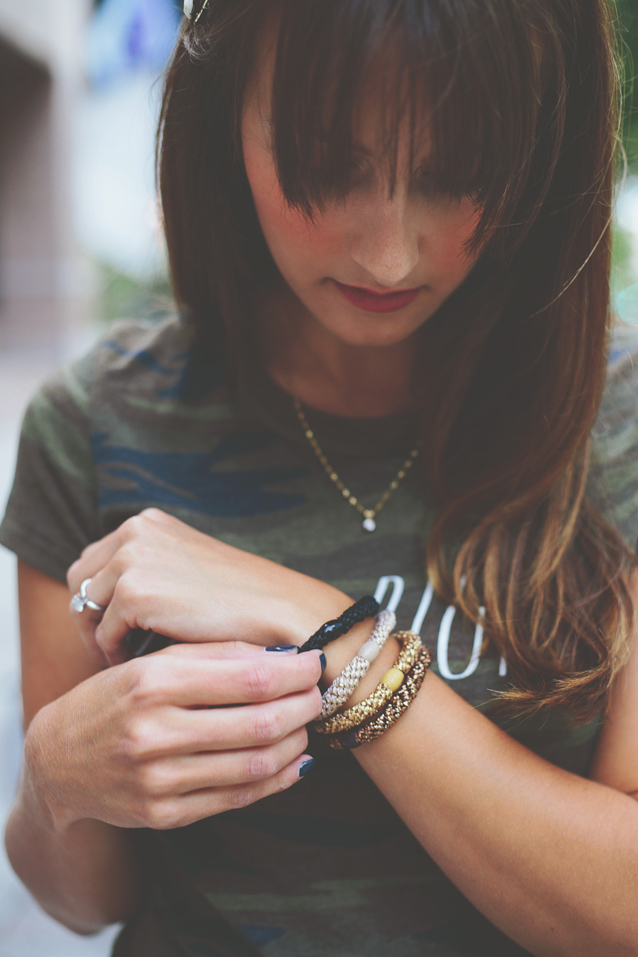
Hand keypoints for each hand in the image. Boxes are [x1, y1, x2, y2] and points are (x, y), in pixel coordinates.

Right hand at [25, 641, 321, 832]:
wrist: (57, 759)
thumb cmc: (114, 698)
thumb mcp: (150, 662)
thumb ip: (212, 654)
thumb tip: (280, 653)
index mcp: (152, 681)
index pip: (247, 678)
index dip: (294, 671)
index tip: (315, 661)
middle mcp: (153, 732)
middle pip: (258, 722)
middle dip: (303, 706)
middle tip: (319, 694)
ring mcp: (157, 779)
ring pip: (253, 762)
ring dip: (294, 742)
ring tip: (306, 724)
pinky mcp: (162, 814)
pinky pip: (236, 797)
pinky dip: (275, 779)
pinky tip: (293, 761)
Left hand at [67, 508, 348, 664]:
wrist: (280, 612)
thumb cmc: (241, 601)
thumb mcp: (189, 569)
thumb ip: (153, 571)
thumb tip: (108, 602)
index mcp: (149, 522)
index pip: (95, 560)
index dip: (98, 599)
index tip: (112, 631)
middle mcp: (135, 530)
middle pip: (81, 580)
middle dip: (91, 617)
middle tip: (111, 652)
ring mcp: (132, 557)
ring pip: (87, 608)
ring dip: (101, 638)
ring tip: (126, 662)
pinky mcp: (134, 590)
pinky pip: (105, 633)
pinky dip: (117, 654)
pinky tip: (143, 666)